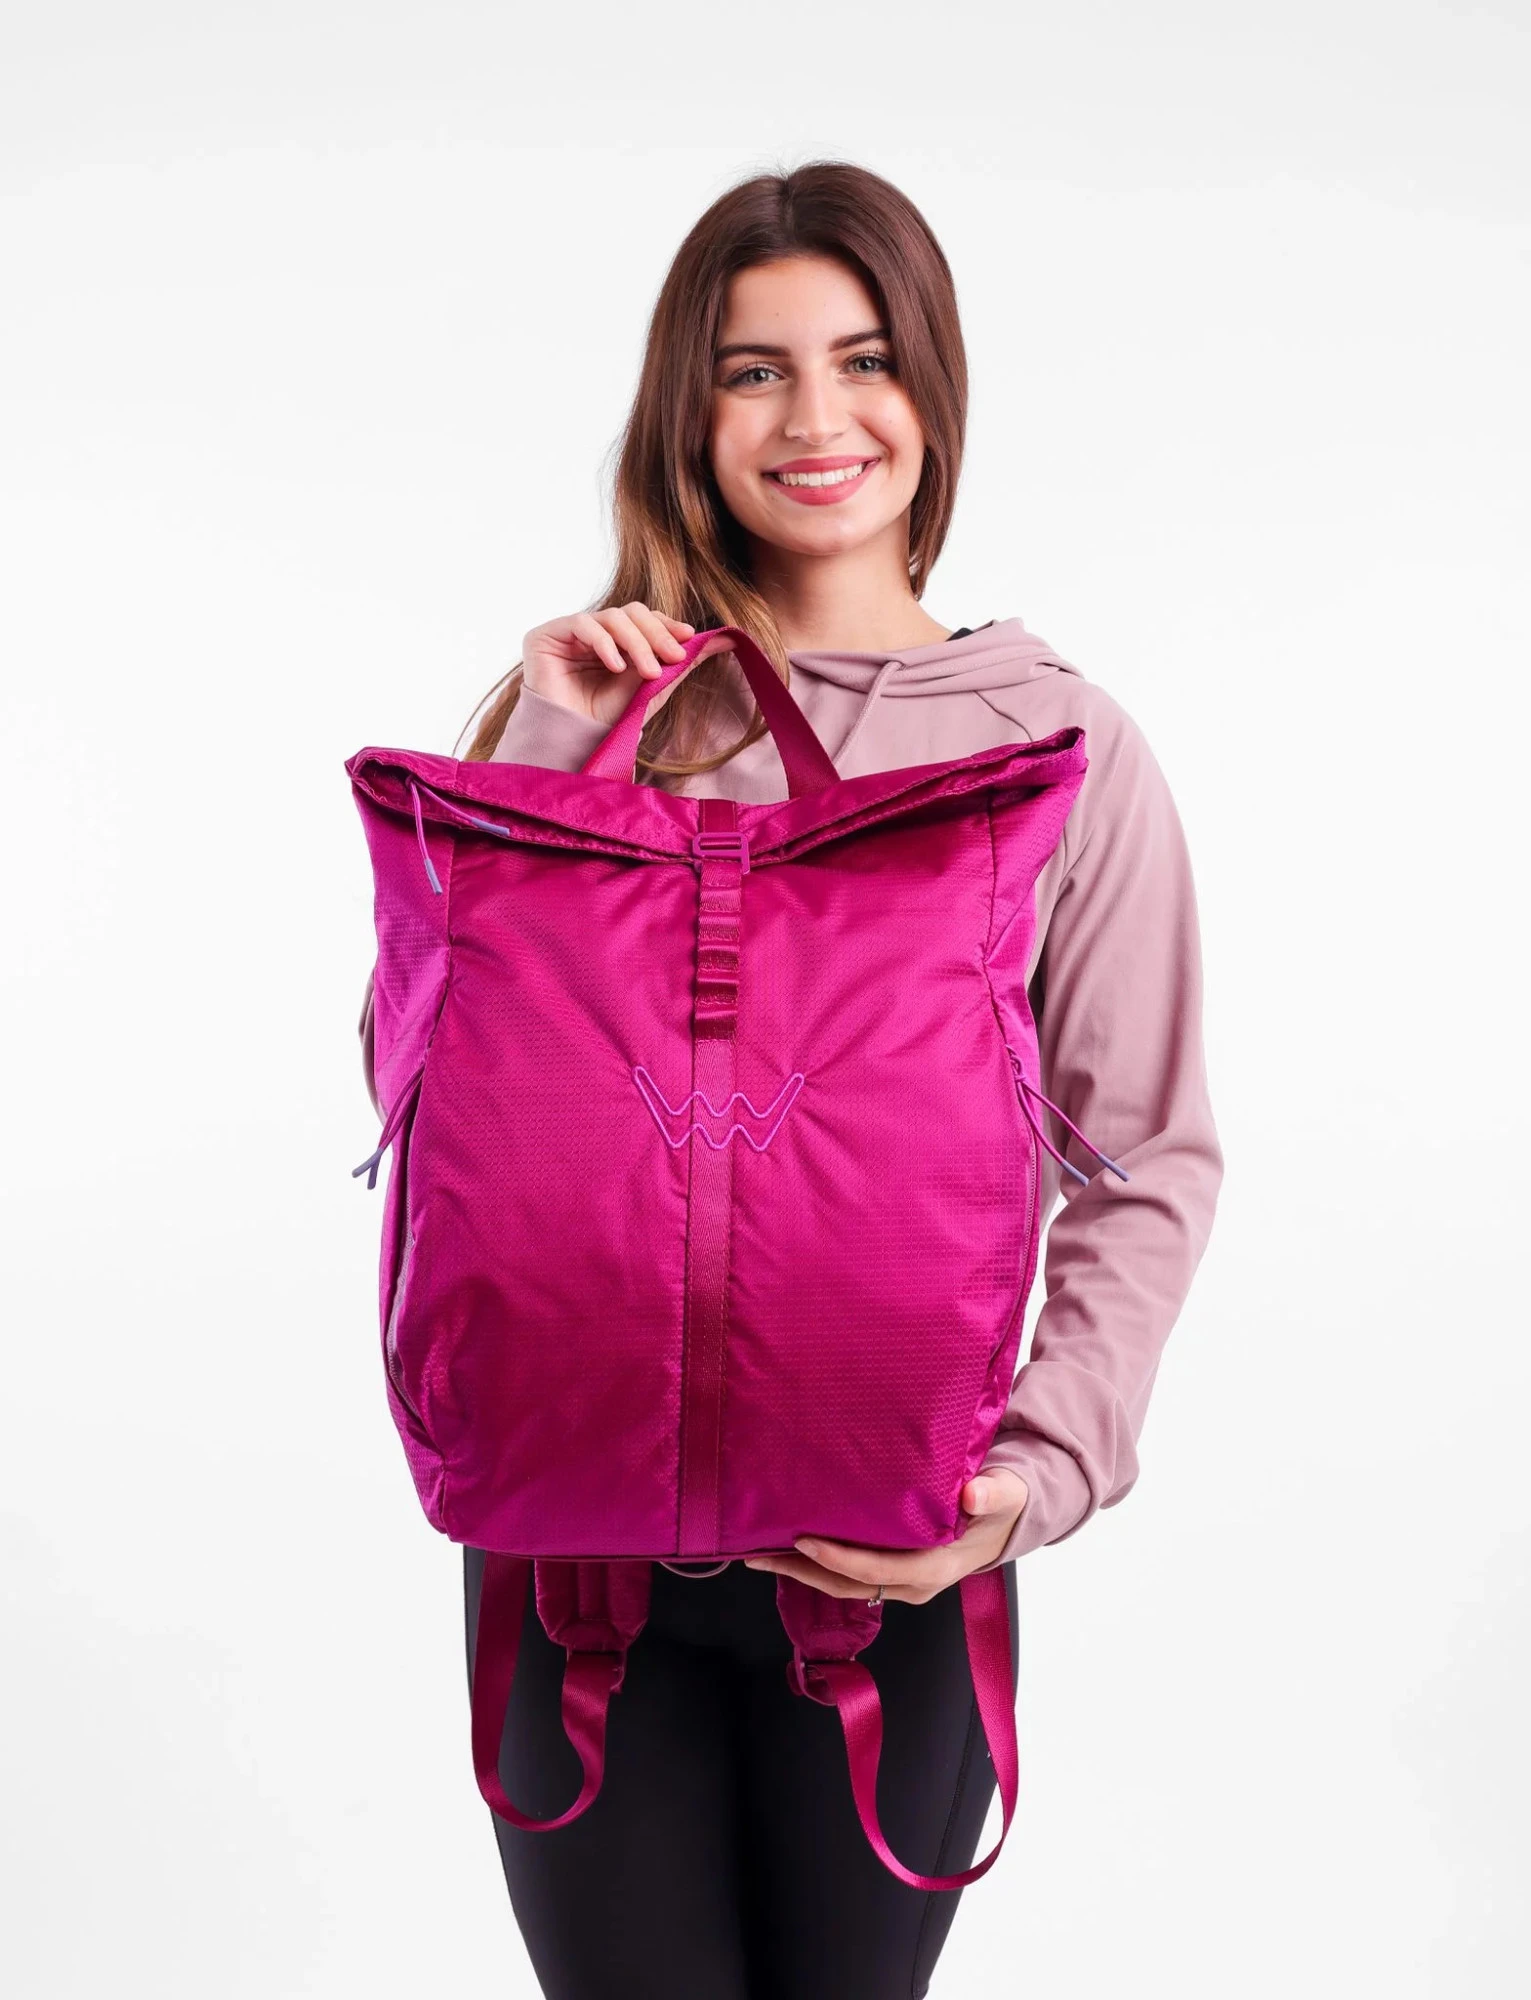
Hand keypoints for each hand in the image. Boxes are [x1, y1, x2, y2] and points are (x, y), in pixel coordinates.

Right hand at [522, 602, 696, 725]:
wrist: (576, 742)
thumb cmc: (609, 718)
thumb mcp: (653, 686)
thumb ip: (681, 661)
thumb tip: (725, 640)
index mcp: (615, 639)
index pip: (643, 618)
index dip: (665, 624)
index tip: (687, 638)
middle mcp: (593, 631)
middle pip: (631, 612)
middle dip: (656, 634)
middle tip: (674, 657)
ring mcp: (569, 632)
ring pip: (612, 617)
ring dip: (636, 643)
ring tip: (648, 673)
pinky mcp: (546, 636)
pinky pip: (583, 624)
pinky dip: (604, 643)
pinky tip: (616, 667)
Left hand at [743, 1471, 1029, 1602]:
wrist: (1005, 1519)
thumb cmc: (1000, 1502)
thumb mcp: (1004, 1493)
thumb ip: (992, 1492)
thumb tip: (972, 1496)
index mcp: (935, 1568)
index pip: (877, 1570)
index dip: (838, 1559)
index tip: (803, 1542)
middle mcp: (912, 1583)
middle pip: (848, 1585)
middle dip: (801, 1572)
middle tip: (756, 1554)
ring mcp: (899, 1581)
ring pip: (843, 1583)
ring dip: (802, 1571)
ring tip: (760, 1552)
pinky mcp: (891, 1571)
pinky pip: (849, 1573)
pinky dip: (818, 1562)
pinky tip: (791, 1545)